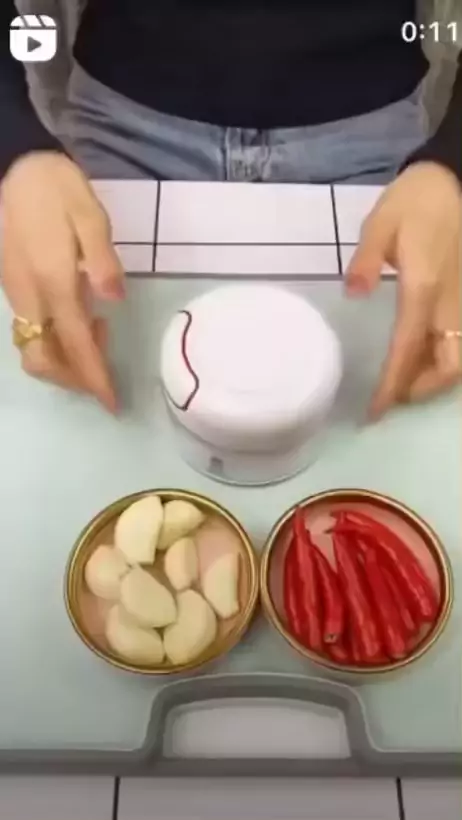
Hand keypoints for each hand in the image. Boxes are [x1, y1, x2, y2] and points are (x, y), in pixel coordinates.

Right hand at [0, 152, 124, 410]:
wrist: (10, 165)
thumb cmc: (54, 187)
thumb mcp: (89, 216)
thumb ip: (102, 261)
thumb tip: (115, 300)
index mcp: (53, 283)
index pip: (75, 345)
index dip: (94, 378)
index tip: (111, 404)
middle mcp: (30, 297)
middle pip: (45, 360)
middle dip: (75, 377)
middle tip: (106, 366)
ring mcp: (17, 293)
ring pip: (36, 349)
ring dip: (67, 359)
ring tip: (99, 334)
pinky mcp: (13, 286)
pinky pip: (33, 331)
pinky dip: (58, 341)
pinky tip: (81, 318)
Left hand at [345, 162, 460, 417]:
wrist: (457, 178)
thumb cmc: (416, 200)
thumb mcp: (381, 222)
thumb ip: (367, 261)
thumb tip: (353, 294)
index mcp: (424, 289)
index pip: (408, 349)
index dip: (393, 385)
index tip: (376, 412)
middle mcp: (451, 304)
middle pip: (449, 365)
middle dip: (423, 389)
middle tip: (392, 397)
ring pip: (460, 357)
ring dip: (436, 378)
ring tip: (406, 381)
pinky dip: (446, 359)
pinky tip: (425, 357)